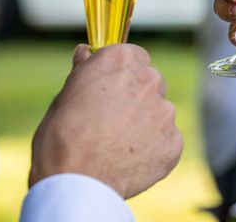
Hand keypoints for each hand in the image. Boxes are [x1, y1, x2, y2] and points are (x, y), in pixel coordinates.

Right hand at [28, 44, 182, 198]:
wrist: (76, 183)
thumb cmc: (61, 137)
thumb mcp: (65, 96)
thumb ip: (84, 71)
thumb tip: (85, 51)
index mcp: (121, 61)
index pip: (134, 56)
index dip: (123, 73)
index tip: (113, 87)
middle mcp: (148, 80)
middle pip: (150, 82)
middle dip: (137, 97)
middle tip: (112, 121)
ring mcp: (164, 111)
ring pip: (159, 112)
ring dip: (146, 124)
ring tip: (118, 145)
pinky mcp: (173, 140)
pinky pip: (166, 140)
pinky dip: (153, 149)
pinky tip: (130, 160)